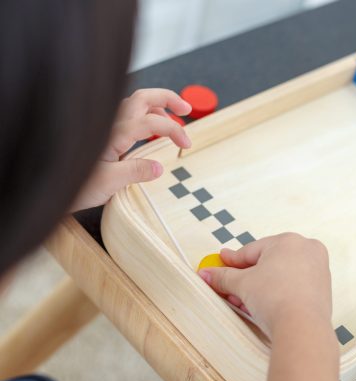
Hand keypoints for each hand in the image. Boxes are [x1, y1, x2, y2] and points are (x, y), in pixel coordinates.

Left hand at [71, 89, 191, 210]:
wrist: (44, 183)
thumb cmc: (70, 184)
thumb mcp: (108, 183)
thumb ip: (136, 172)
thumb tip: (159, 167)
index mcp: (115, 133)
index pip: (154, 121)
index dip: (174, 130)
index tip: (186, 145)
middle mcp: (110, 123)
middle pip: (144, 97)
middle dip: (168, 98)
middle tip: (186, 109)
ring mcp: (105, 126)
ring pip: (134, 103)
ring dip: (156, 105)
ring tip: (171, 117)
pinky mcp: (101, 133)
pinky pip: (126, 115)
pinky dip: (143, 115)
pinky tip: (147, 129)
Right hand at [198, 233, 331, 337]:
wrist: (302, 327)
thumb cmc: (276, 298)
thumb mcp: (242, 284)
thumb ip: (223, 276)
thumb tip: (206, 274)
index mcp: (288, 240)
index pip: (252, 250)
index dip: (232, 260)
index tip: (220, 262)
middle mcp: (307, 250)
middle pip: (267, 263)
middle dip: (246, 277)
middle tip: (229, 287)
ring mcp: (318, 269)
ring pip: (280, 276)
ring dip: (260, 288)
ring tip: (242, 301)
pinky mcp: (322, 289)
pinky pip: (293, 286)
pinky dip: (277, 294)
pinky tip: (262, 306)